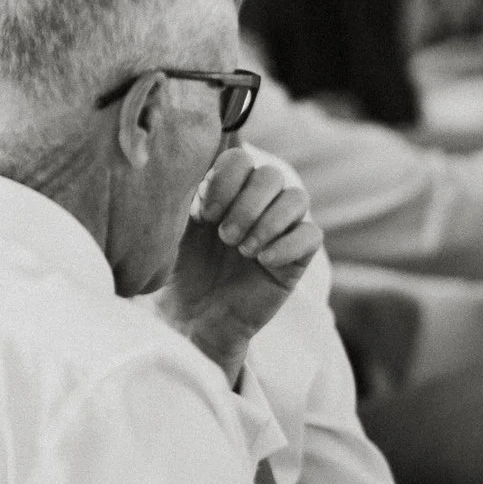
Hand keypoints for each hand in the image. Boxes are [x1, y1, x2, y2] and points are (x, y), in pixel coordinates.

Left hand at [156, 145, 322, 384]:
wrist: (193, 324)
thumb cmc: (178, 278)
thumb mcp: (172, 234)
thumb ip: (180, 197)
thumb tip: (179, 164)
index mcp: (224, 193)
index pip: (240, 159)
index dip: (226, 180)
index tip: (204, 215)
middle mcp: (255, 206)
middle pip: (271, 175)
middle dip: (247, 204)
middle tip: (224, 237)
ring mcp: (278, 231)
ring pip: (297, 199)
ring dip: (268, 222)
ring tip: (243, 251)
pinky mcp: (296, 259)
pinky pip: (311, 235)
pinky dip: (287, 245)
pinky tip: (263, 262)